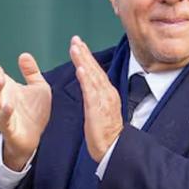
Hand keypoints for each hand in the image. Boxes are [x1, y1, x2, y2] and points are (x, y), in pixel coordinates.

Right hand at [0, 43, 51, 170]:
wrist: (35, 139)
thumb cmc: (34, 112)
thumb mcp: (38, 88)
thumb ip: (31, 72)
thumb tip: (23, 54)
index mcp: (5, 88)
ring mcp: (1, 114)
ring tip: (0, 79)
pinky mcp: (9, 128)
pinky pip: (4, 120)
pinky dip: (5, 113)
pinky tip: (9, 105)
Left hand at [69, 36, 123, 161]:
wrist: (113, 148)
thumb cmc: (106, 133)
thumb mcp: (102, 111)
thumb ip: (97, 98)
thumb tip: (90, 89)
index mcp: (108, 94)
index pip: (97, 72)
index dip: (88, 58)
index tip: (80, 46)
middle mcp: (107, 93)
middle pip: (95, 69)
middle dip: (84, 53)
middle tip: (75, 39)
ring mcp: (103, 100)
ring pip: (92, 76)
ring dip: (84, 61)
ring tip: (76, 48)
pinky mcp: (97, 109)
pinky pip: (90, 91)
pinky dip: (85, 78)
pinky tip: (80, 68)